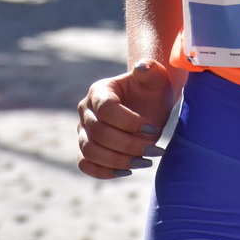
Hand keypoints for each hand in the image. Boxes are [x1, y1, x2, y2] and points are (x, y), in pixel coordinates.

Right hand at [76, 59, 173, 179]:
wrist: (147, 105)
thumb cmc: (152, 91)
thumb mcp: (156, 78)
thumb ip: (151, 70)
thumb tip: (141, 67)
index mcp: (99, 91)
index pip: (107, 110)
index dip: (129, 122)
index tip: (153, 128)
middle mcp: (85, 110)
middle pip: (99, 133)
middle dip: (129, 145)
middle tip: (154, 150)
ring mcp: (83, 131)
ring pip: (90, 151)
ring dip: (118, 161)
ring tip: (144, 161)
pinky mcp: (86, 149)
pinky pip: (85, 164)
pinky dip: (104, 172)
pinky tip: (128, 170)